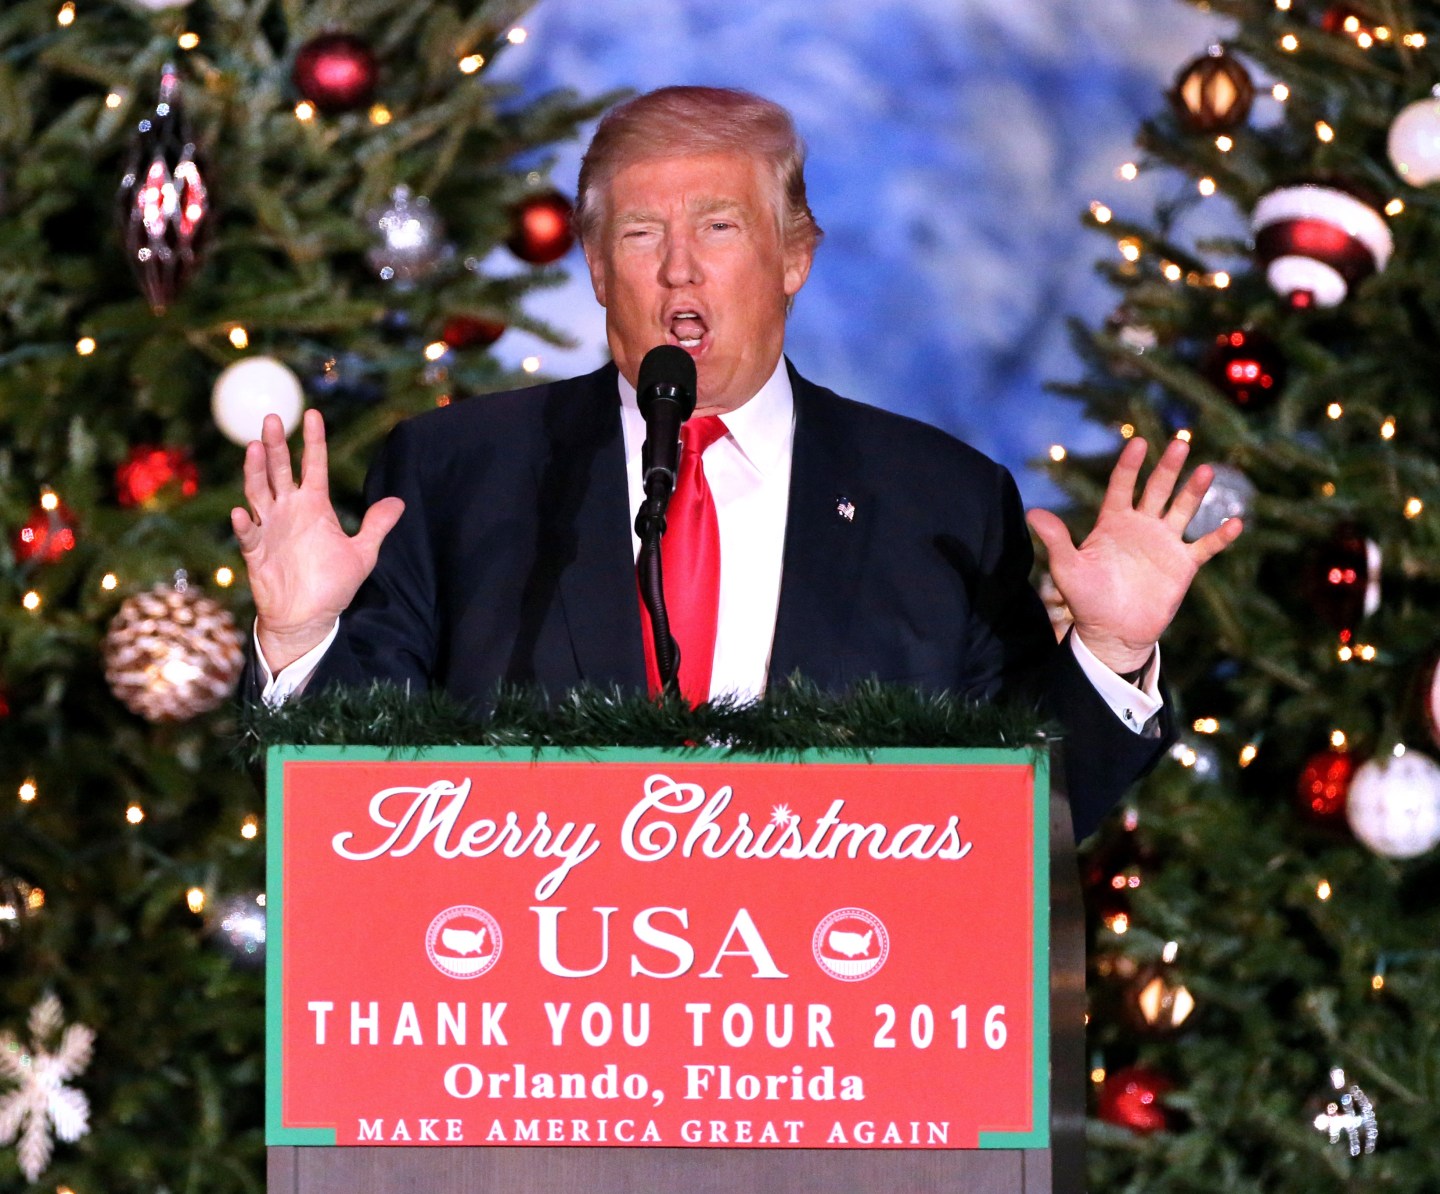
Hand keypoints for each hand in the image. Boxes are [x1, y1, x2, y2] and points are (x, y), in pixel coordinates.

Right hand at [231, 409, 404, 670]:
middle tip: (273, 418)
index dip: (314, 441)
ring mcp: (269, 528)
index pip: (314, 465)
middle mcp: (289, 510)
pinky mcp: (256, 552)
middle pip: (279, 470)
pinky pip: (247, 535)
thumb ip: (377, 526)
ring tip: (254, 447)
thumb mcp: (362, 554)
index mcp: (314, 506)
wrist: (308, 618)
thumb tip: (399, 502)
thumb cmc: (333, 585)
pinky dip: (243, 524)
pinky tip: (241, 513)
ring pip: (258, 492)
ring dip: (255, 471)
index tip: (314, 414)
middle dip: (276, 445)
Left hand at [1025, 436, 1242, 674]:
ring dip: (1194, 491)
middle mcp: (1141, 527)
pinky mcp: (1182, 565)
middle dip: (1168, 467)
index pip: (1123, 486)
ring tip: (1206, 470)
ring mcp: (1164, 544)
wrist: (1111, 632)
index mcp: (1113, 522)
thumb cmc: (1086, 600)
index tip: (1138, 443)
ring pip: (1183, 510)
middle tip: (1181, 441)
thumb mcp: (1067, 569)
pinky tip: (1235, 523)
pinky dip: (1220, 537)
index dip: (1130, 465)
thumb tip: (1033, 513)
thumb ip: (1056, 539)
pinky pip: (1205, 547)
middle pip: (1157, 489)